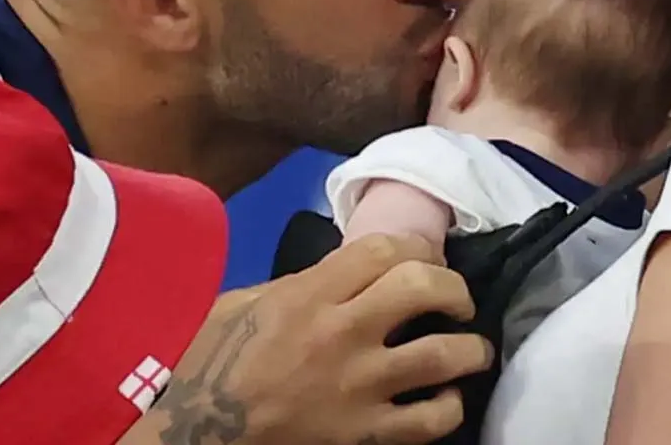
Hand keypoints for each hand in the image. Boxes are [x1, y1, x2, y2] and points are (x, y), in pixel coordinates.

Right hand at [119, 234, 493, 444]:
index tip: (429, 256)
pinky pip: (429, 421)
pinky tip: (447, 400)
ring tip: (474, 349)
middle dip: (454, 287)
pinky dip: (449, 407)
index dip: (419, 245)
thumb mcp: (246, 304)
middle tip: (457, 300)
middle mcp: (342, 333)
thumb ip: (303, 283)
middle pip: (424, 287)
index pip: (384, 250)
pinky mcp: (364, 436)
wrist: (196, 435)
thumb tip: (350, 271)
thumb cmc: (215, 363)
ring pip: (442, 356)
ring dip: (471, 348)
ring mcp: (358, 388)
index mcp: (310, 294)